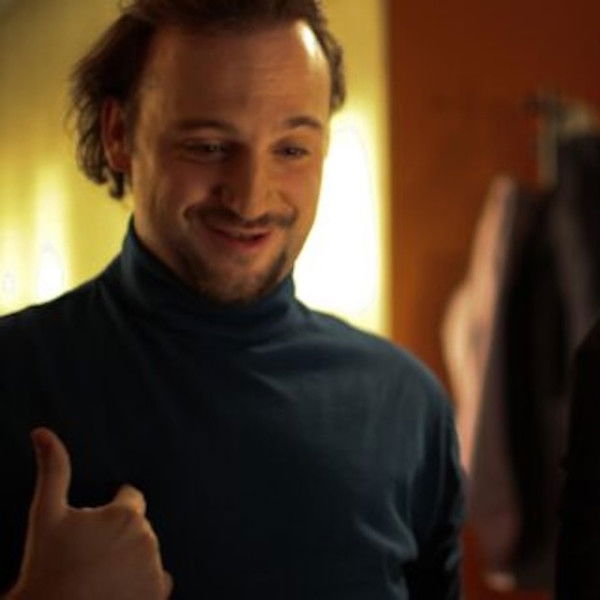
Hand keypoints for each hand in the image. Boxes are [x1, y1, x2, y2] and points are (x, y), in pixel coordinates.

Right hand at [9, 428, 171, 599]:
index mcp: (126, 514)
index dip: (113, 509)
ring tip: (100, 574)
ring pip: (146, 554)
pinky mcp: (157, 593)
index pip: (131, 499)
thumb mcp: (46, 515)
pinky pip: (157, 581)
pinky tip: (117, 590)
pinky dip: (143, 583)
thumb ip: (53, 470)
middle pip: (137, 528)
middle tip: (91, 554)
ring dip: (130, 558)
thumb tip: (42, 432)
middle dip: (119, 535)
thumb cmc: (45, 565)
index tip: (98, 525)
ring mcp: (154, 567)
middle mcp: (147, 537)